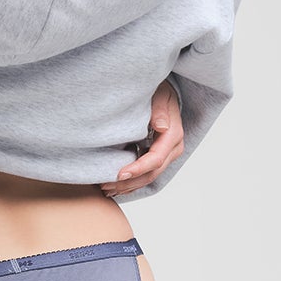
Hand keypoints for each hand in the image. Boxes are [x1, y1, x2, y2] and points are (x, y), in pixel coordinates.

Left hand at [100, 78, 182, 196]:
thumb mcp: (160, 94)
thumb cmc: (160, 91)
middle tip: (106, 186)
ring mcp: (167, 155)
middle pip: (152, 173)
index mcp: (173, 135)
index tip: (119, 174)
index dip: (138, 169)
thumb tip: (161, 126)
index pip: (156, 159)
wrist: (163, 92)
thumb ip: (159, 109)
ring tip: (107, 189)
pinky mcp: (159, 157)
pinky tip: (115, 187)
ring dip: (128, 186)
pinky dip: (131, 183)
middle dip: (130, 182)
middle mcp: (173, 148)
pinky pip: (146, 175)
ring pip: (149, 178)